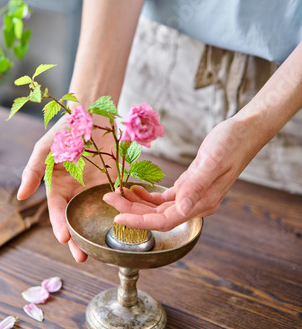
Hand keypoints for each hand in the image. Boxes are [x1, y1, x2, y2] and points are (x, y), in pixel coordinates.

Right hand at [18, 116, 116, 261]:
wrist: (92, 113)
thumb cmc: (64, 129)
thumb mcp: (45, 149)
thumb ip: (33, 172)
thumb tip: (21, 197)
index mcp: (59, 186)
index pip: (57, 211)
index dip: (59, 225)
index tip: (63, 238)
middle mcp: (76, 192)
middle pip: (76, 220)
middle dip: (78, 240)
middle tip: (81, 257)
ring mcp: (96, 189)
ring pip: (96, 216)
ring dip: (97, 233)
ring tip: (101, 250)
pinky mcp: (114, 183)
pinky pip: (117, 202)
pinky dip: (119, 215)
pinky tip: (123, 227)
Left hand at [104, 117, 257, 230]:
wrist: (244, 131)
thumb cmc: (232, 143)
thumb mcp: (212, 162)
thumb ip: (196, 186)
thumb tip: (181, 208)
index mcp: (202, 203)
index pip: (165, 221)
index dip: (140, 221)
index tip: (118, 217)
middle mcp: (196, 203)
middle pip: (157, 216)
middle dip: (131, 210)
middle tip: (108, 197)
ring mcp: (192, 196)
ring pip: (158, 208)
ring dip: (136, 202)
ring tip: (116, 192)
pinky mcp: (189, 185)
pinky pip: (164, 197)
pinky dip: (148, 195)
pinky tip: (134, 189)